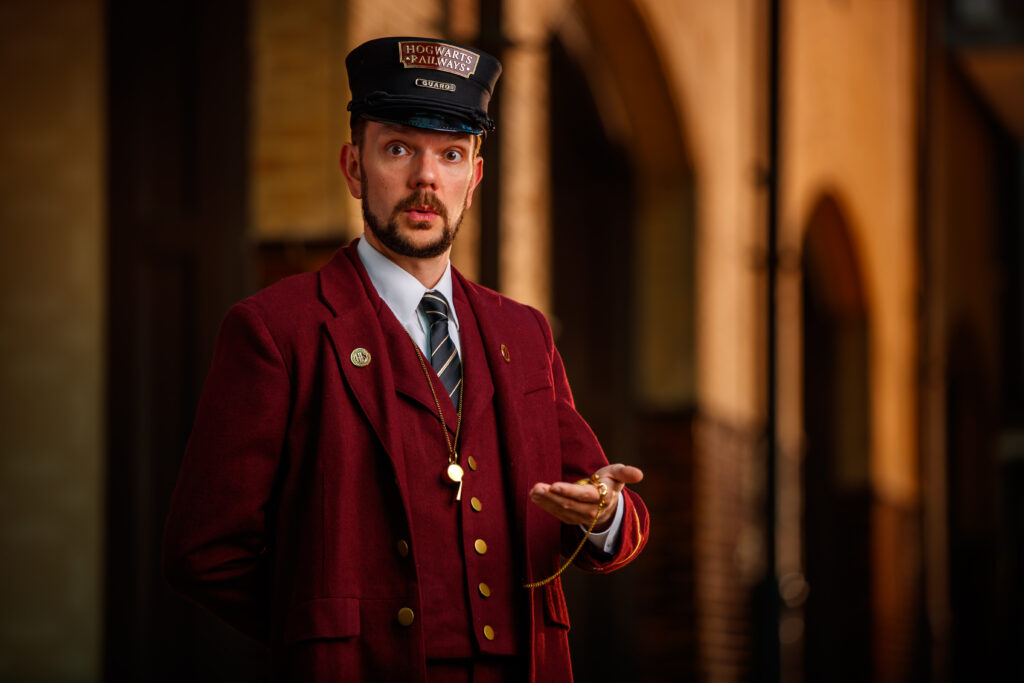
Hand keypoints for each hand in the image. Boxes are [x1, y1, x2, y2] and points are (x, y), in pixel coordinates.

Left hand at [529, 464, 643, 531]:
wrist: (606, 500)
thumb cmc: (610, 481)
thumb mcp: (618, 474)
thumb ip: (626, 472)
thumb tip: (639, 474)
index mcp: (602, 497)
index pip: (584, 495)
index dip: (569, 491)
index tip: (554, 485)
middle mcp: (591, 510)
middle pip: (569, 504)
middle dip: (551, 496)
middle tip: (536, 487)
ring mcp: (580, 517)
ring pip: (561, 510)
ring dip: (545, 501)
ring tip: (533, 490)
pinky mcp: (571, 519)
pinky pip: (557, 514)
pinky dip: (545, 506)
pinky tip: (535, 496)